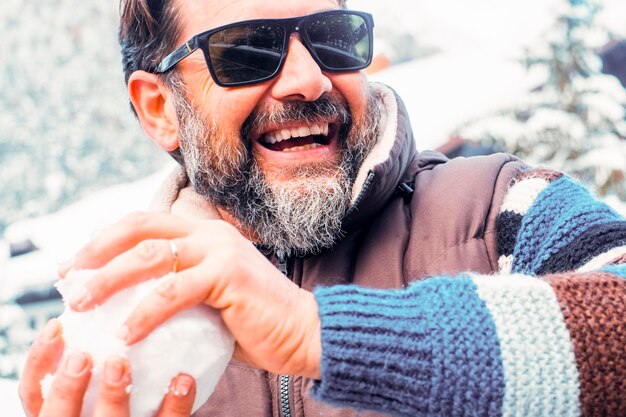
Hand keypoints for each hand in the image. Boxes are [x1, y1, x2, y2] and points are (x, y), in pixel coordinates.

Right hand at [19, 319, 196, 416]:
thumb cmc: (114, 398)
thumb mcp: (85, 386)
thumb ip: (84, 359)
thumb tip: (93, 301)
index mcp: (61, 413)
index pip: (35, 391)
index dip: (40, 360)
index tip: (57, 326)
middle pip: (61, 416)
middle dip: (68, 386)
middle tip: (82, 355)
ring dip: (114, 393)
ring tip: (121, 363)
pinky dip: (175, 404)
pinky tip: (183, 379)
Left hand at [59, 212, 321, 378]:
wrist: (304, 332)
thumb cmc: (255, 323)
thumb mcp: (209, 301)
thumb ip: (177, 294)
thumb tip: (128, 311)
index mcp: (204, 234)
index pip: (144, 223)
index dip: (104, 240)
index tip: (75, 266)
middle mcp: (210, 233)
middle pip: (139, 227)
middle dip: (96, 251)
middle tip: (69, 280)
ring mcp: (220, 250)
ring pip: (150, 255)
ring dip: (109, 280)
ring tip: (82, 305)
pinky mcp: (227, 275)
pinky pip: (172, 292)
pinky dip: (143, 313)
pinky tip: (125, 335)